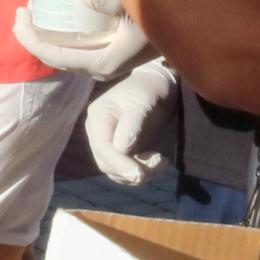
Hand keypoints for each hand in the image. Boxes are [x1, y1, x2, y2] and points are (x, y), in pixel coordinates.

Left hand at [12, 0, 148, 79]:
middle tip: (20, 11)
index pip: (55, 56)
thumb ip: (111, 1)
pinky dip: (60, 35)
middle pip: (55, 56)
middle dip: (33, 35)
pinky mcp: (108, 55)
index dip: (32, 39)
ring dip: (45, 34)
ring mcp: (103, 64)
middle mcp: (99, 68)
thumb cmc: (161, 20)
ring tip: (33, 11)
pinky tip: (55, 18)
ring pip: (64, 53)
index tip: (19, 18)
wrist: (186, 32)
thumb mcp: (135, 9)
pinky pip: (75, 49)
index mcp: (101, 63)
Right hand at [81, 59, 177, 187]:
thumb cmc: (150, 89)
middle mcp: (97, 131)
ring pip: (115, 170)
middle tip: (161, 162)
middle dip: (133, 169)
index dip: (120, 164)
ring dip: (139, 172)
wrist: (157, 86)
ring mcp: (106, 142)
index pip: (103, 148)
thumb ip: (132, 125)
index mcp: (98, 117)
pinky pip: (124, 170)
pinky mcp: (119, 150)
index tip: (141, 174)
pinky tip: (157, 160)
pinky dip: (141, 171)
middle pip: (106, 163)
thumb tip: (121, 149)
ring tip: (161, 161)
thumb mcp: (143, 103)